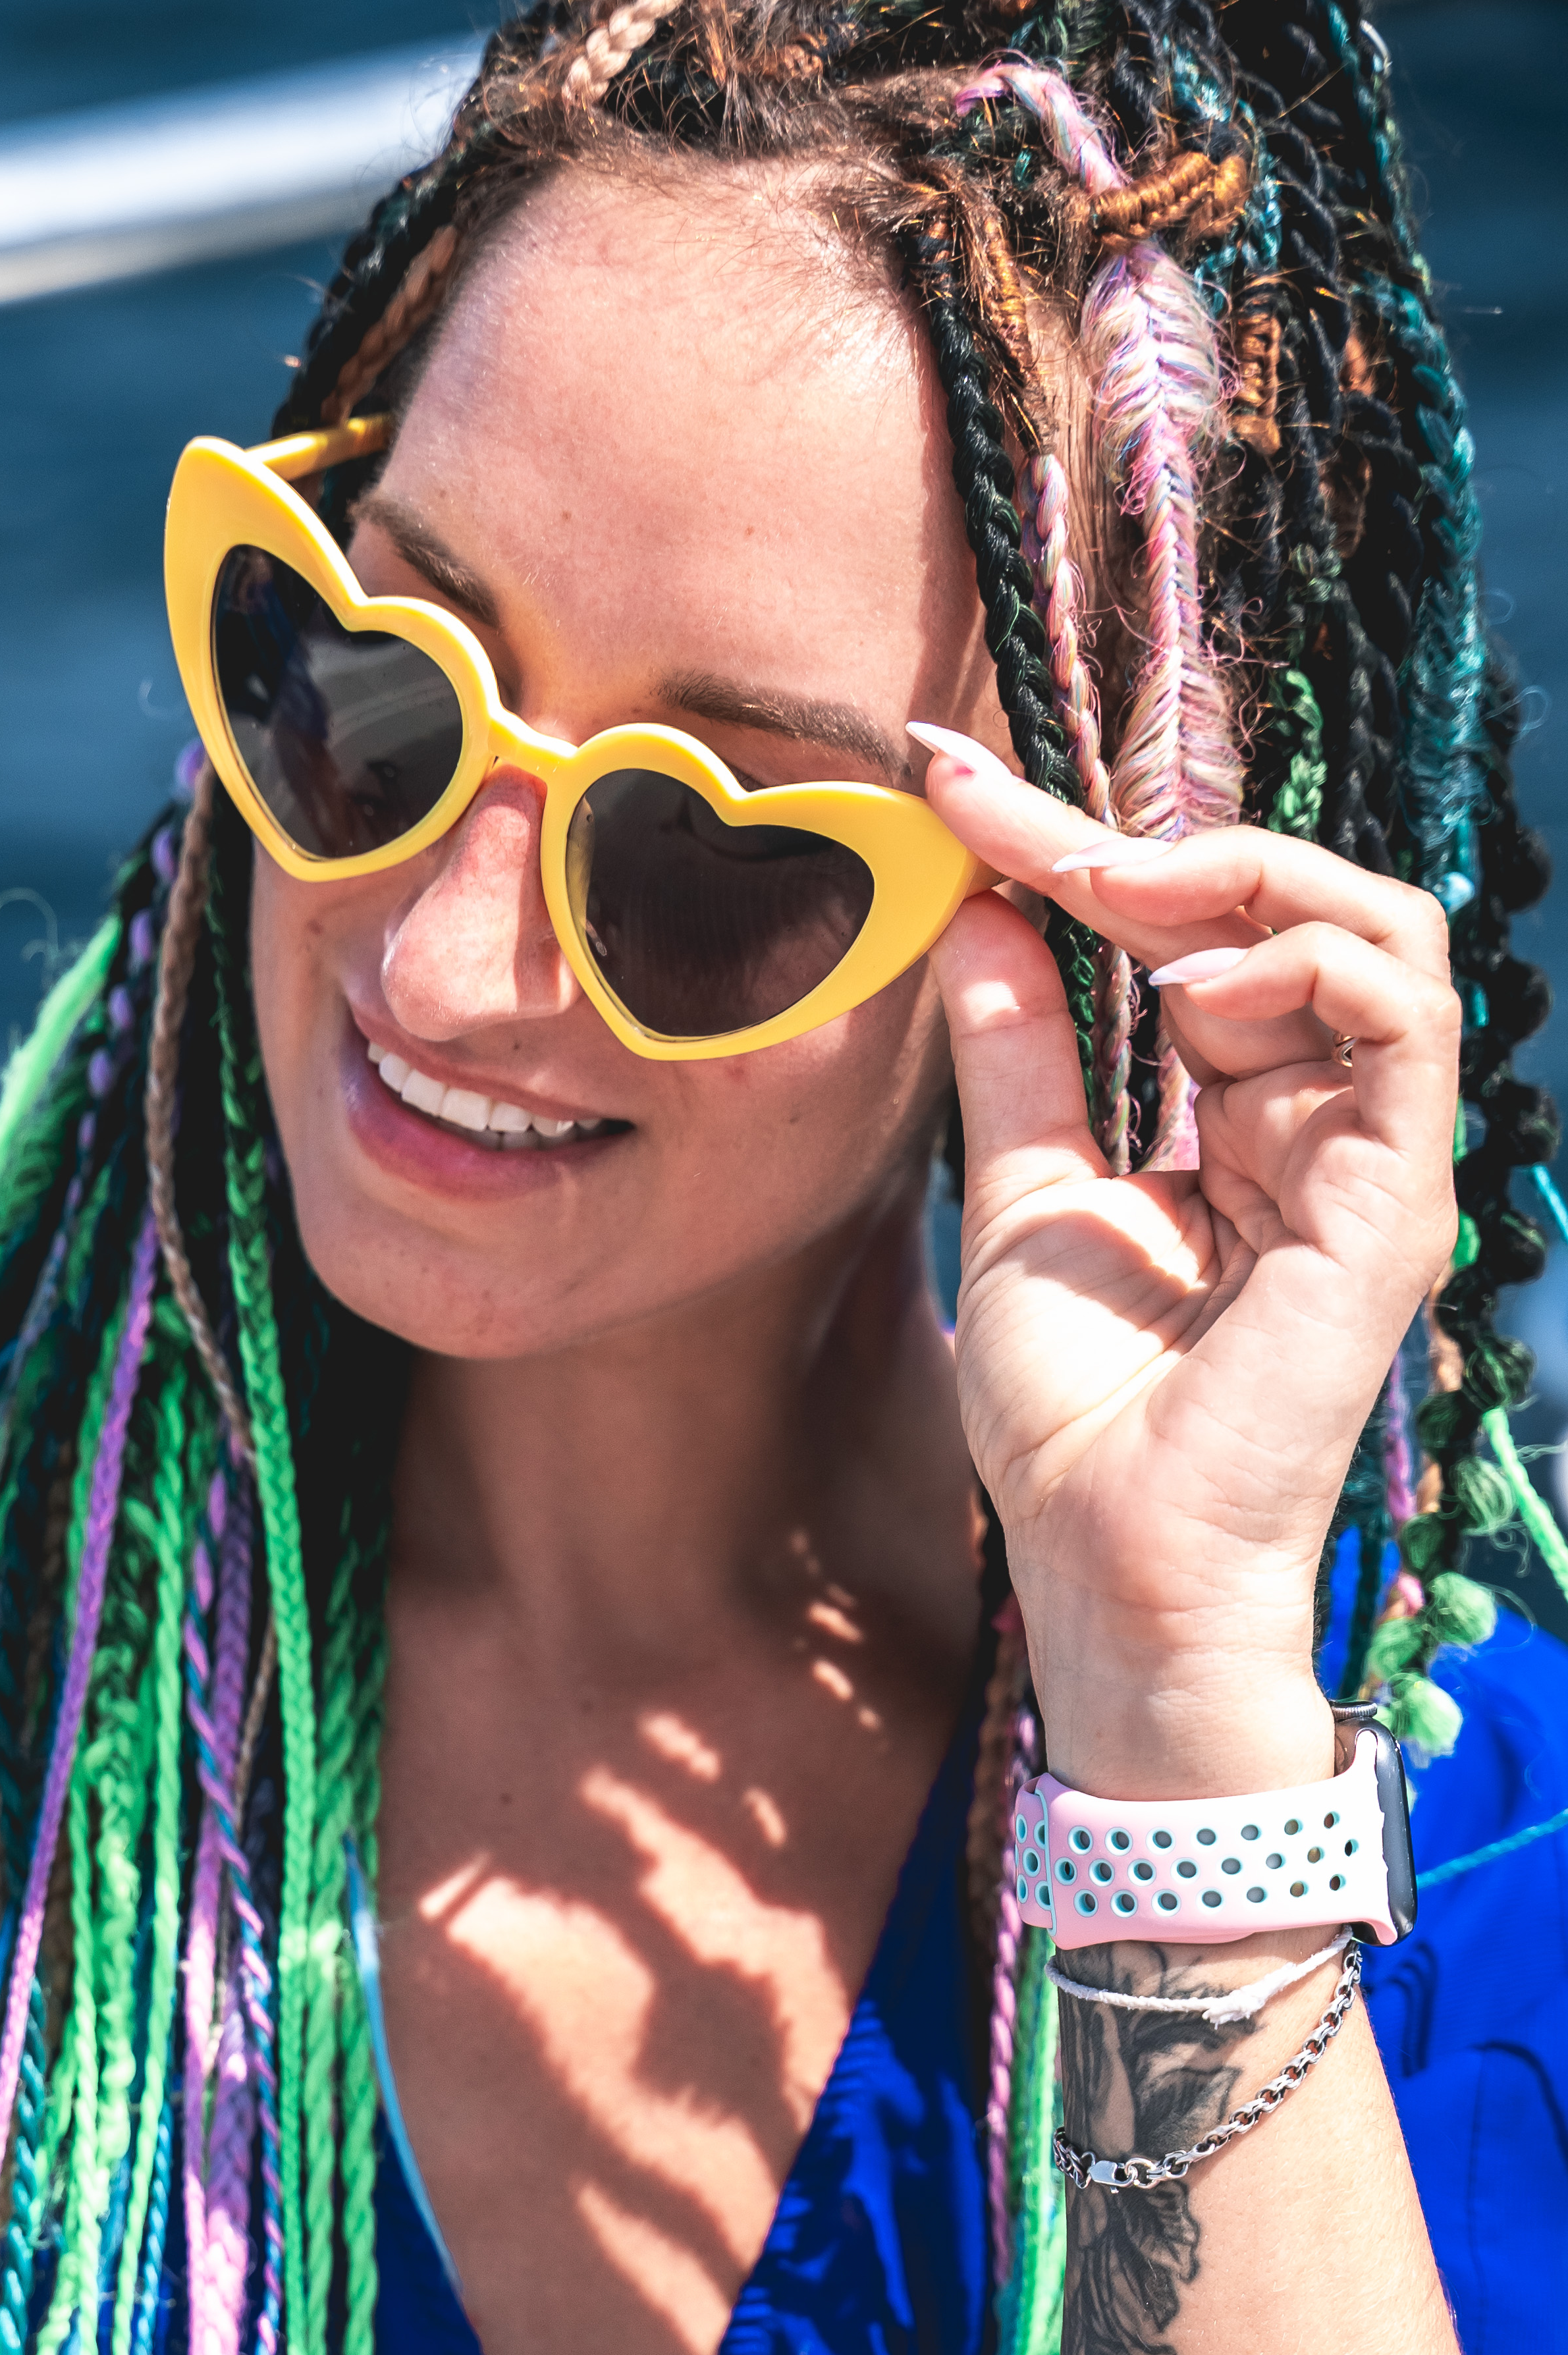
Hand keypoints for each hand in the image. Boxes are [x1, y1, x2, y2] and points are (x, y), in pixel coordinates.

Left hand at [905, 727, 1458, 1797]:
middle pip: (1295, 905)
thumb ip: (1020, 1058)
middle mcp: (1319, 1126)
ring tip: (1119, 907)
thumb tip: (978, 914)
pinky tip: (1193, 992)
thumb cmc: (1075, 1422)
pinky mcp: (1394, 1199)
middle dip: (1160, 839)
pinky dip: (1300, 959)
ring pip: (1374, 926)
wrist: (1111, 1565)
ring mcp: (1369, 1159)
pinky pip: (1400, 1014)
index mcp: (1242, 1125)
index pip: (1200, 939)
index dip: (1086, 849)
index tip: (954, 789)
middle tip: (1031, 836)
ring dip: (1238, 880)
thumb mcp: (1020, 1197)